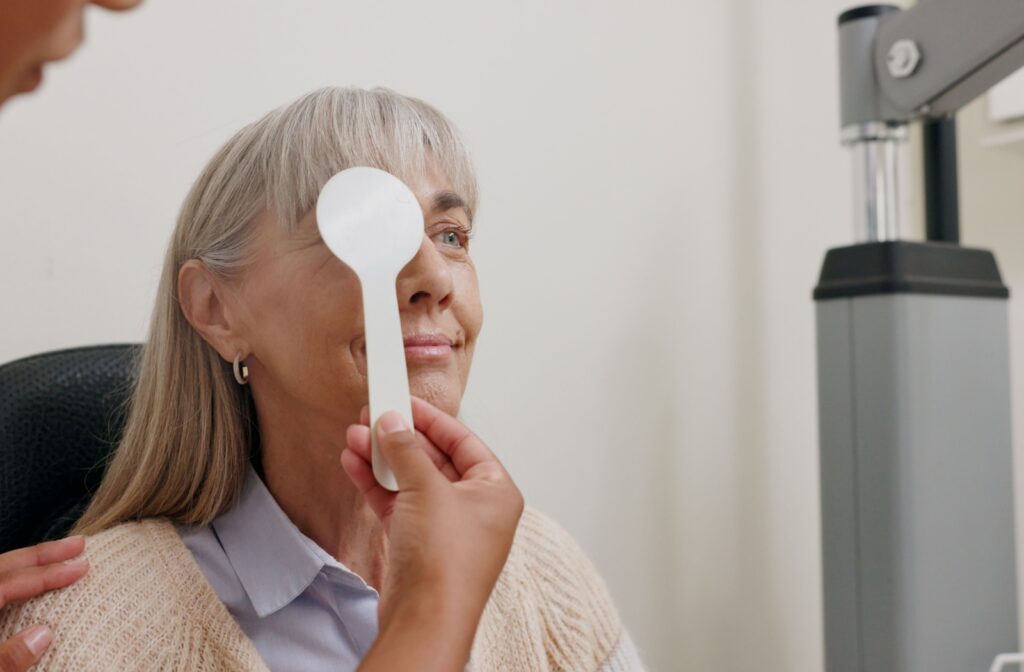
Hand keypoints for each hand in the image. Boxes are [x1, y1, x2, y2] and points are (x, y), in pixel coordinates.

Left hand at [0, 537, 88, 670]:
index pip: (7, 582)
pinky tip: (33, 587)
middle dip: (41, 554)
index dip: (46, 573)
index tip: (81, 568)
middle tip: (78, 543)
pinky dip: (14, 581)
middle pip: (1, 567)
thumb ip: (8, 658)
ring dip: (28, 564)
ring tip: (60, 556)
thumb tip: (43, 634)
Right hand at [342, 397, 523, 670]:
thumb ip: (407, 451)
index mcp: (496, 491)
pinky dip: (376, 484)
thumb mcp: (427, 489)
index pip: (464, 441)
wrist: (424, 619)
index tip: (406, 400)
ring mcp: (445, 528)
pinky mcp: (418, 545)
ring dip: (382, 459)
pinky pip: (397, 503)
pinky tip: (354, 462)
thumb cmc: (446, 563)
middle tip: (374, 414)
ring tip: (355, 435)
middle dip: (400, 438)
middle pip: (435, 459)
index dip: (433, 418)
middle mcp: (475, 509)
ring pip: (411, 481)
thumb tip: (393, 423)